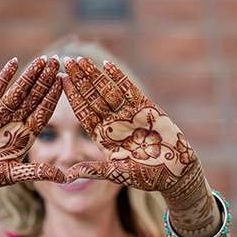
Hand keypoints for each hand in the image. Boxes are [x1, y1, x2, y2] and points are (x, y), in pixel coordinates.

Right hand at [0, 56, 63, 226]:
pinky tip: (14, 62)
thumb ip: (37, 173)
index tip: (65, 82)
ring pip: (18, 91)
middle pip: (34, 98)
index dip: (53, 98)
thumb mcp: (12, 175)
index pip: (43, 114)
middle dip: (45, 81)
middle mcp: (14, 123)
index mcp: (24, 137)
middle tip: (57, 61)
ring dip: (29, 75)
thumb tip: (66, 179)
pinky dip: (4, 76)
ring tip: (42, 59)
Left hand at [59, 57, 216, 236]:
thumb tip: (67, 175)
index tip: (60, 81)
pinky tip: (106, 65)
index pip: (83, 113)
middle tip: (65, 61)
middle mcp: (113, 123)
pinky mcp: (145, 108)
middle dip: (79, 80)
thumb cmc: (147, 177)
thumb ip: (94, 170)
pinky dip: (118, 77)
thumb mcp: (117, 174)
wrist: (176, 172)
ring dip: (94, 75)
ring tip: (80, 60)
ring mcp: (128, 114)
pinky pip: (129, 89)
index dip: (72, 97)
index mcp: (103, 137)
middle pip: (92, 97)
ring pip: (107, 90)